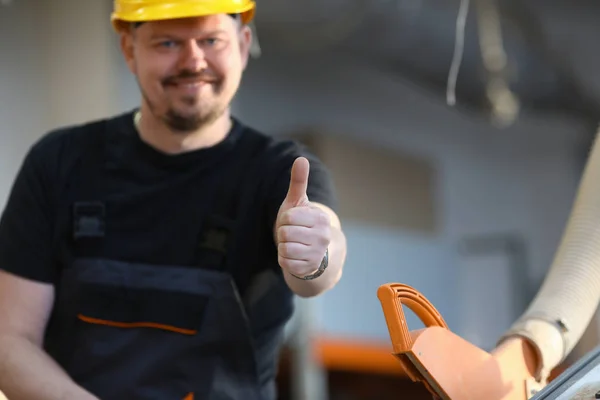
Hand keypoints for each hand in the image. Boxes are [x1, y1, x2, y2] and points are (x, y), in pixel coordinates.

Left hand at [275, 157, 330, 277]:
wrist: (315, 252)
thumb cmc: (302, 223)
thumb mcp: (299, 202)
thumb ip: (299, 181)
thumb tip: (301, 158)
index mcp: (320, 218)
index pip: (288, 217)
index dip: (285, 220)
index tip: (293, 222)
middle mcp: (323, 236)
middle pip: (285, 233)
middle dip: (284, 234)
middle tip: (293, 235)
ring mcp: (317, 254)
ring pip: (284, 248)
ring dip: (284, 247)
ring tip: (294, 245)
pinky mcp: (309, 269)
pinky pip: (285, 262)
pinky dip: (284, 260)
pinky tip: (294, 256)